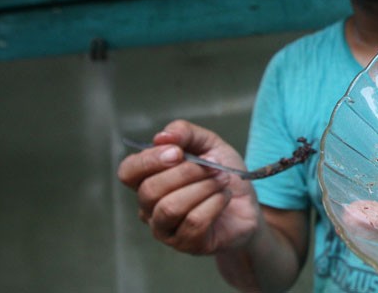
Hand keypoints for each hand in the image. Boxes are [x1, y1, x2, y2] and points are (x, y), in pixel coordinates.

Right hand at [117, 120, 260, 254]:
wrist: (249, 204)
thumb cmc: (222, 174)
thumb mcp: (209, 144)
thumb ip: (185, 134)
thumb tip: (161, 136)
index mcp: (149, 180)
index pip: (128, 172)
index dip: (149, 161)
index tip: (178, 152)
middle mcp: (150, 207)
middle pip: (150, 190)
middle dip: (187, 173)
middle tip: (213, 166)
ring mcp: (166, 229)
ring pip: (170, 208)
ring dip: (203, 188)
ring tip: (222, 181)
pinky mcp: (187, 244)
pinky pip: (194, 223)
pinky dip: (215, 204)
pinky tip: (225, 198)